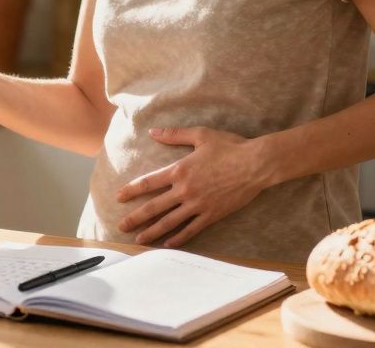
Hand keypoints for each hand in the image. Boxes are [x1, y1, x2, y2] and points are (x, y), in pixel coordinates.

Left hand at [114, 126, 270, 247]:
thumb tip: (153, 132)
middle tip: (120, 226)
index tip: (118, 197)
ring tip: (139, 239)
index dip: (131, 190)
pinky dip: (179, 238)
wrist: (256, 164)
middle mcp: (185, 190)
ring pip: (170, 222)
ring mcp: (198, 205)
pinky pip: (191, 229)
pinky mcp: (212, 214)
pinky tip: (168, 244)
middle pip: (154, 207)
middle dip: (135, 218)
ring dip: (152, 232)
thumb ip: (174, 135)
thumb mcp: (200, 135)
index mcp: (179, 170)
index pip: (148, 182)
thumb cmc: (229, 146)